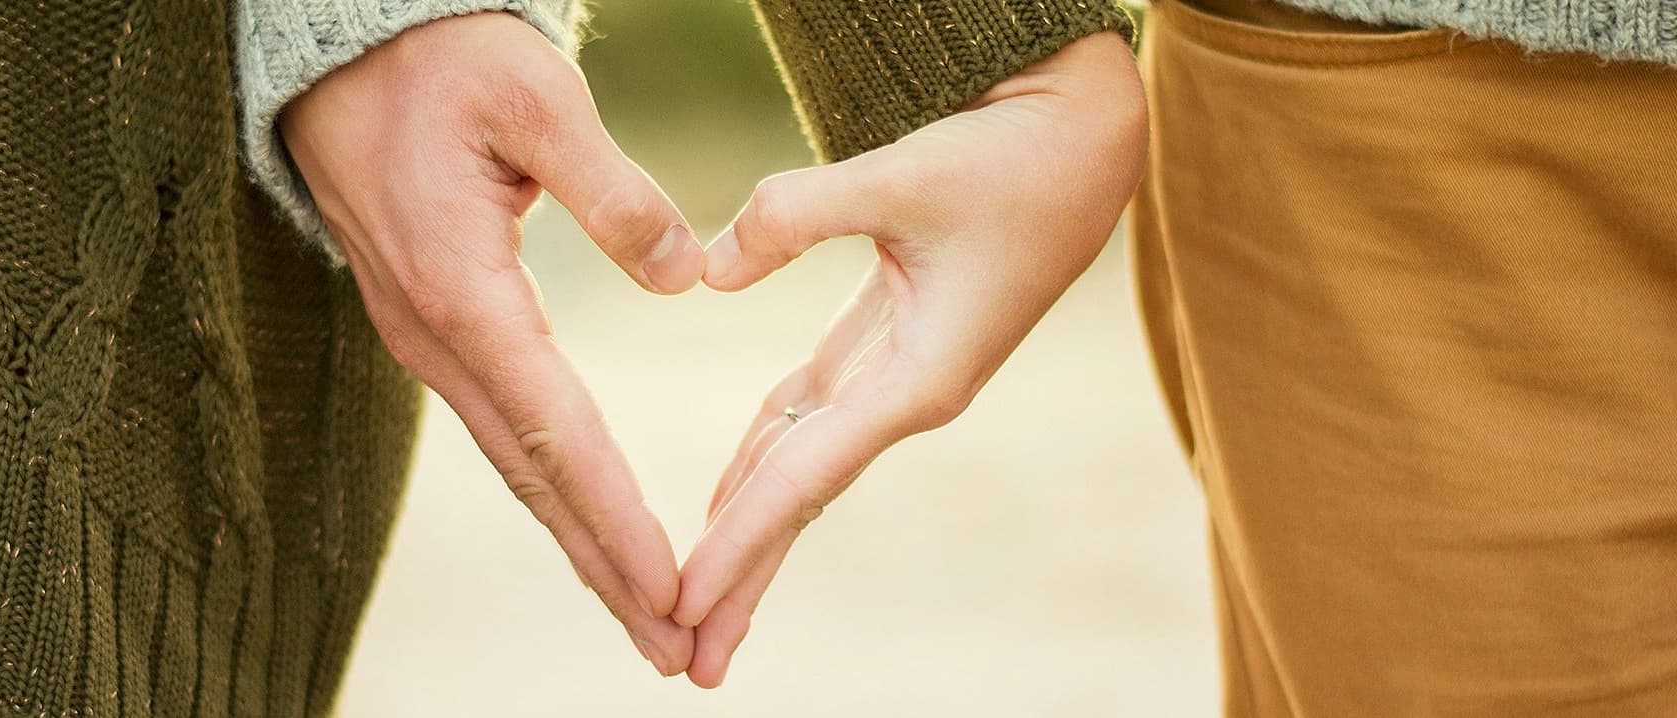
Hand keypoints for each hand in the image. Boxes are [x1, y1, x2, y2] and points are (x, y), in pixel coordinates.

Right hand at [280, 12, 704, 674]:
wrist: (339, 51)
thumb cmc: (441, 62)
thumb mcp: (534, 97)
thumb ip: (612, 189)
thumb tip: (682, 277)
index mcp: (462, 291)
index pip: (556, 431)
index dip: (616, 517)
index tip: (670, 587)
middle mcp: (436, 337)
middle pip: (533, 478)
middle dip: (604, 569)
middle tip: (672, 649)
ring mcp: (426, 339)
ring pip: (515, 463)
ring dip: (580, 542)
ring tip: (644, 612)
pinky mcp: (432, 327)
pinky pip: (502, 427)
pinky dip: (552, 488)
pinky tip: (587, 522)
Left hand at [671, 32, 1148, 686]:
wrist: (1085, 137)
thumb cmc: (1011, 157)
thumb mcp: (903, 174)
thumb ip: (796, 215)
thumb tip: (707, 271)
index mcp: (919, 379)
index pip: (804, 479)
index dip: (737, 543)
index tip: (680, 603)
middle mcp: (907, 395)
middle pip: (800, 502)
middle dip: (742, 579)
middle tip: (683, 657)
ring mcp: (899, 375)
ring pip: (801, 467)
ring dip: (748, 531)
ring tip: (694, 602)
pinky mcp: (888, 342)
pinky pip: (808, 418)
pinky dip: (762, 458)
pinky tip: (725, 498)